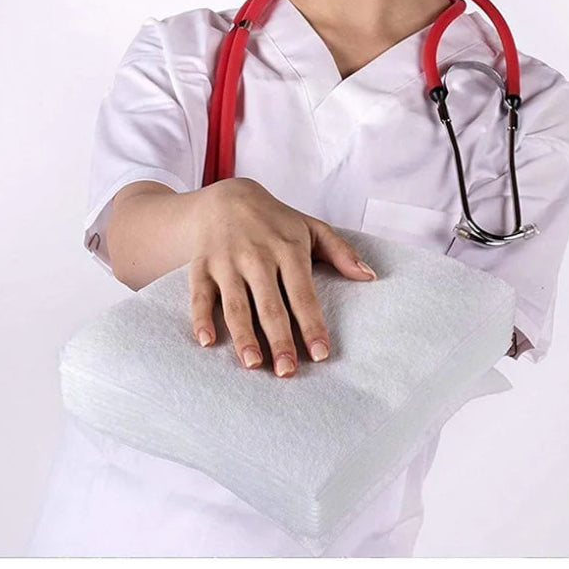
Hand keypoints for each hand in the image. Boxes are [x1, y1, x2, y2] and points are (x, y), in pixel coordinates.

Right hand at [187, 177, 375, 376]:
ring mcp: (227, 261)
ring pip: (235, 304)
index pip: (303, 294)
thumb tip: (369, 276)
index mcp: (288, 249)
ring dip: (243, 335)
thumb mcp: (311, 228)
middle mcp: (257, 257)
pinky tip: (206, 342)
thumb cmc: (275, 220)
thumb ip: (341, 252)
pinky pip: (199, 294)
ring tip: (253, 364)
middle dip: (279, 340)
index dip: (312, 325)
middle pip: (270, 305)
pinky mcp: (201, 265)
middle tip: (287, 371)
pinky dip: (200, 318)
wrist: (226, 197)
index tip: (321, 354)